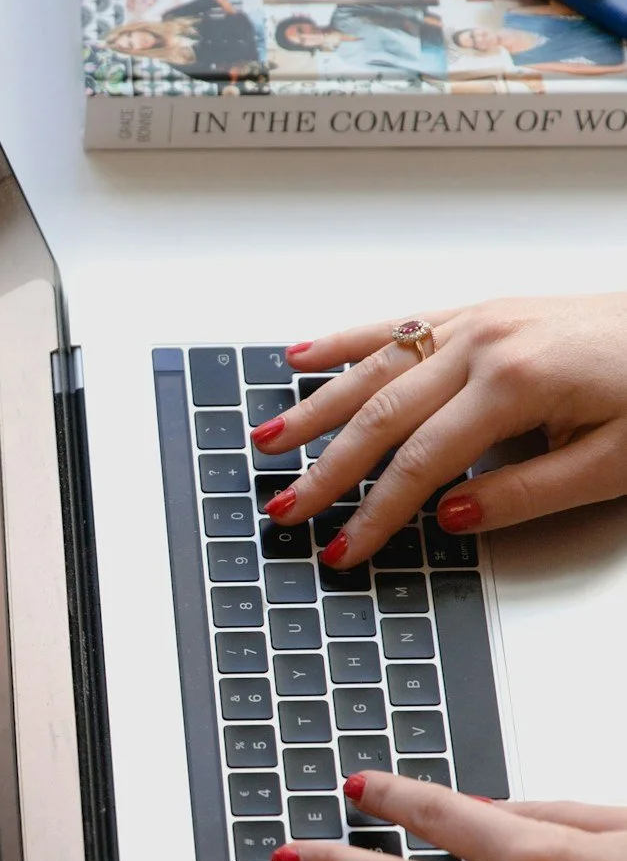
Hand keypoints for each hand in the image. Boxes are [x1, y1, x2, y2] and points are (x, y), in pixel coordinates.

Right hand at [254, 294, 626, 566]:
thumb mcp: (613, 463)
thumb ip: (526, 495)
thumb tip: (447, 518)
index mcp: (514, 382)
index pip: (421, 463)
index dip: (375, 512)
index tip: (343, 548)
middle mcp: (484, 343)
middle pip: (381, 414)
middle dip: (326, 467)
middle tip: (287, 507)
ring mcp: (479, 321)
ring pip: (376, 367)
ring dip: (316, 406)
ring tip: (268, 439)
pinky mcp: (483, 311)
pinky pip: (399, 324)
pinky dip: (346, 340)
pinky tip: (303, 355)